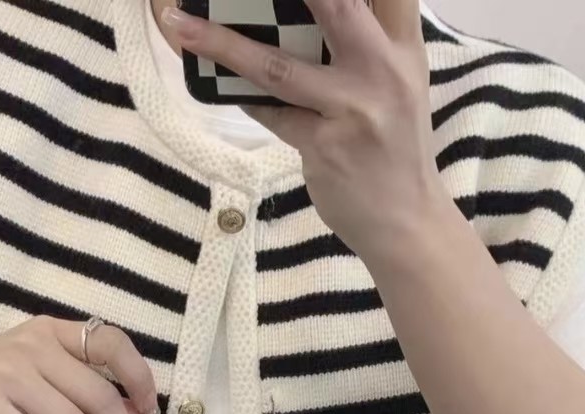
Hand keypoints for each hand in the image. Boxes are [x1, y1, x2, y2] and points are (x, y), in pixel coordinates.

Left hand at [165, 0, 445, 262]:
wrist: (405, 222)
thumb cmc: (395, 149)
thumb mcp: (399, 84)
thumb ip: (368, 41)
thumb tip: (314, 9)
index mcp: (404, 48)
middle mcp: (383, 71)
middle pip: (336, 4)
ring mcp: (351, 110)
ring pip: (278, 66)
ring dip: (222, 43)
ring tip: (179, 24)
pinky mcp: (323, 147)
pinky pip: (270, 113)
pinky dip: (241, 95)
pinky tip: (214, 80)